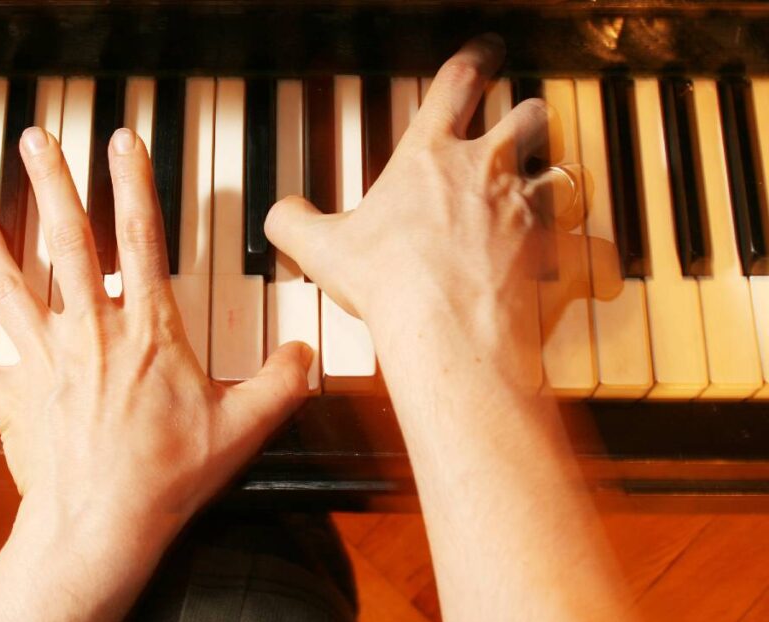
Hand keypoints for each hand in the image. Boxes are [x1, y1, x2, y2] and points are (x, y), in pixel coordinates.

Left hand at [0, 126, 311, 539]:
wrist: (103, 525)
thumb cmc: (168, 476)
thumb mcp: (243, 428)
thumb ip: (281, 384)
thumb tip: (305, 356)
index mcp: (147, 332)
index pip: (140, 240)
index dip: (132, 185)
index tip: (121, 142)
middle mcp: (91, 334)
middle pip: (66, 244)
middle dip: (51, 186)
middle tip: (35, 142)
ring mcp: (45, 363)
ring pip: (11, 292)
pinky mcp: (13, 399)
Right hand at [265, 35, 566, 368]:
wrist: (446, 328)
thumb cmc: (391, 282)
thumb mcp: (323, 249)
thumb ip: (293, 223)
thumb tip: (279, 216)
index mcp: (431, 156)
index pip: (458, 82)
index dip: (475, 57)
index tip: (488, 49)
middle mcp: (488, 170)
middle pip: (527, 116)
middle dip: (527, 117)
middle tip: (522, 122)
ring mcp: (527, 208)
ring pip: (561, 170)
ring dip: (554, 177)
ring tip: (546, 189)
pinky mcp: (554, 251)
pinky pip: (587, 243)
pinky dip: (586, 251)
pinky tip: (584, 261)